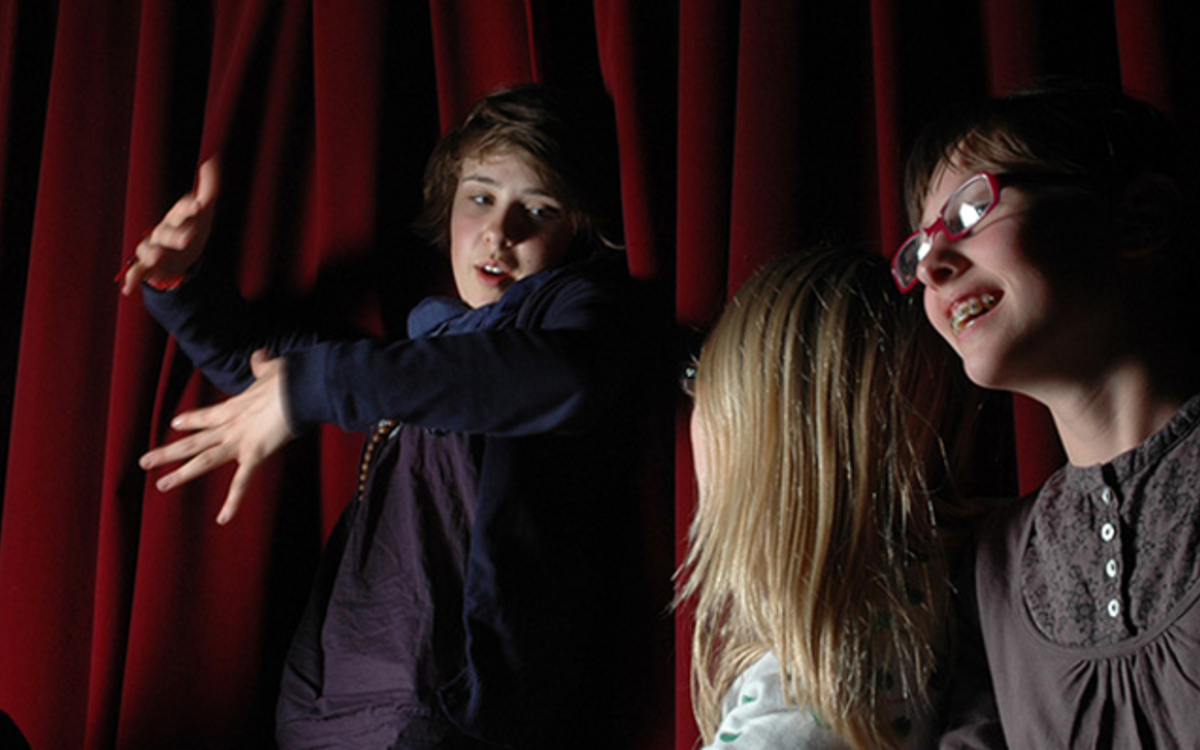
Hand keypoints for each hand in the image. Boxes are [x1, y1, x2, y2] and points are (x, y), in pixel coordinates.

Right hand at [121, 157, 219, 295]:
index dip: (189, 208)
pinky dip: (131, 278)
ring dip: (152, 252)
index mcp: (177, 217)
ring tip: (156, 256)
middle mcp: (162, 230)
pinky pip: (136, 271)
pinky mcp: (148, 267)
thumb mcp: (204, 212)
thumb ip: (209, 189)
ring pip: (149, 249)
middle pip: (168, 231)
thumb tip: (212, 159)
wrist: (182, 255)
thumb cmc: (192, 227)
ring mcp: (153, 248)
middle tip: (189, 238)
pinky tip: (127, 288)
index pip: (183, 210)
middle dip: (177, 234)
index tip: (199, 205)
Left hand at [140, 350, 293, 524]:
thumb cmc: (290, 379)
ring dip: (181, 473)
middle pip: (193, 441)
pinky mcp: (255, 454)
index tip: (176, 423)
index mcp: (234, 407)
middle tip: (143, 461)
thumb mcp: (273, 370)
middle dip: (168, 451)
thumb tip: (259, 356)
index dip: (190, 420)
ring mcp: (239, 441)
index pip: (205, 417)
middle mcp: (230, 426)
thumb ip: (262, 366)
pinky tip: (222, 519)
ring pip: (204, 460)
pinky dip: (233, 501)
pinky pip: (242, 482)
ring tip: (160, 483)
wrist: (301, 389)